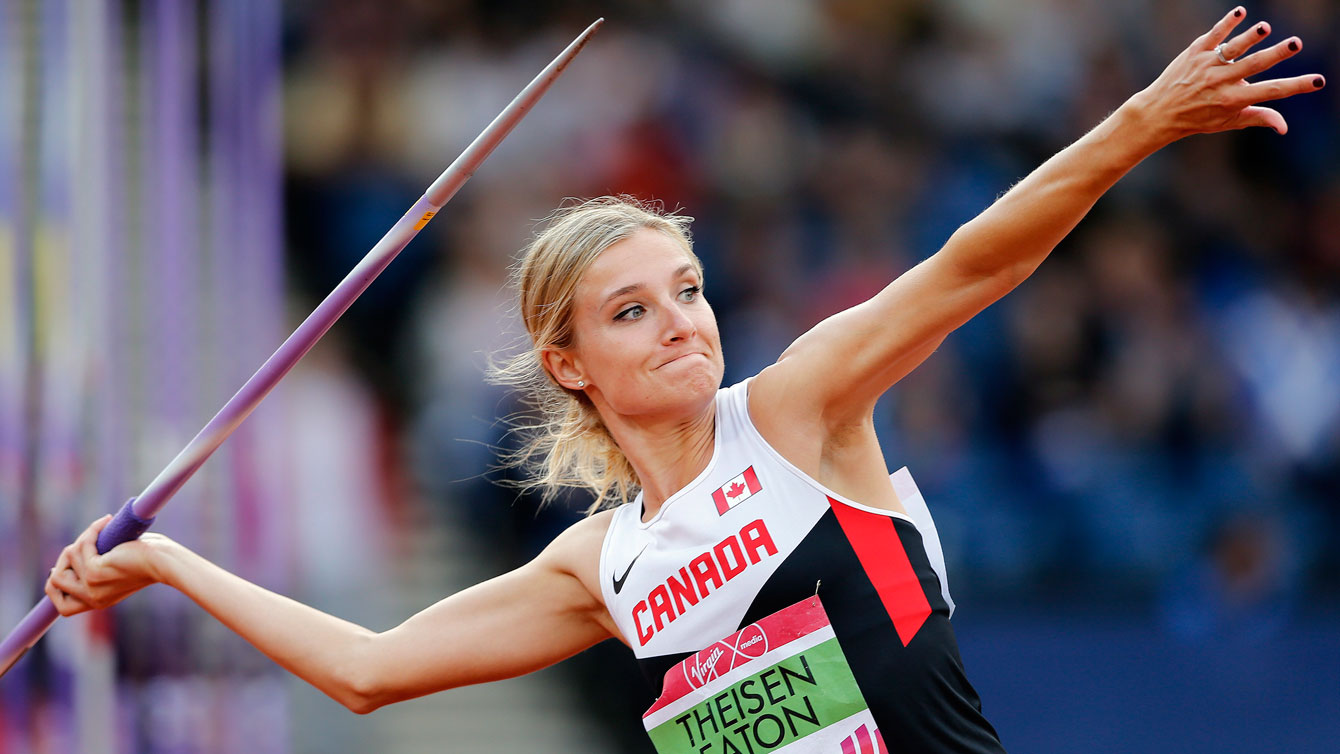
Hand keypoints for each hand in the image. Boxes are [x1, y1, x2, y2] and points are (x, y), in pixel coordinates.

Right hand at [44, 515, 170, 615]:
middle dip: (64, 558)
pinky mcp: (95, 572)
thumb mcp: (116, 569)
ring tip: (103, 528)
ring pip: (66, 560)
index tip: (56, 570)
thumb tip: (72, 553)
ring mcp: (92, 587)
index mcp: (98, 602)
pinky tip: (107, 521)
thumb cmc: (150, 559)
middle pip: (54, 583)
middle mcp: (92, 599)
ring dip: (82, 539)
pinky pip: (81, 547)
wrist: (166, 561)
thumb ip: (95, 568)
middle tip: (85, 542)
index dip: (54, 589)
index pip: (64, 607)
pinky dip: (92, 530)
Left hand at [1131, 6, 1323, 143]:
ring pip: (1232, 49)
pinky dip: (1226, 23)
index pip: (1271, 91)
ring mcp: (1207, 65)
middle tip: (1296, 43)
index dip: (1296, 86)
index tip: (1318, 81)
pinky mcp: (1195, 52)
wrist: (1159, 112)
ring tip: (1265, 28)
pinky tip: (1240, 11)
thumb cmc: (1198, 118)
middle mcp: (1221, 82)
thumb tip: (1285, 127)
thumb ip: (1257, 117)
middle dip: (1276, 54)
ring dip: (1249, 37)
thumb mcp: (1228, 121)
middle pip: (1254, 65)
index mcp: (1234, 99)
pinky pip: (1213, 36)